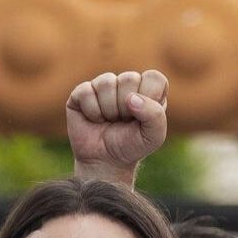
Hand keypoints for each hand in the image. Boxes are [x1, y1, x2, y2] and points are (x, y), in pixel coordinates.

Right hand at [67, 70, 168, 185]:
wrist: (105, 161)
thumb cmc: (132, 146)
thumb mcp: (154, 136)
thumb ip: (155, 115)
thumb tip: (131, 98)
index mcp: (148, 90)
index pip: (154, 77)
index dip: (149, 97)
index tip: (143, 117)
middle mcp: (126, 84)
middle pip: (130, 78)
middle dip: (127, 107)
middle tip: (124, 121)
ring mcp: (103, 86)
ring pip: (107, 82)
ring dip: (109, 109)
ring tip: (109, 120)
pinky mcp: (82, 92)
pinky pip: (87, 91)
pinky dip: (92, 111)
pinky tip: (94, 119)